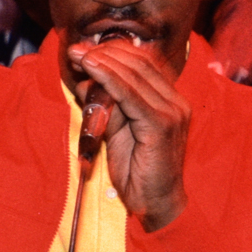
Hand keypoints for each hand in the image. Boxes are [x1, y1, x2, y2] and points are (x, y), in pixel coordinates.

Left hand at [70, 38, 188, 229]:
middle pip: (138, 64)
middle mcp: (175, 102)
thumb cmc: (135, 169)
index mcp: (169, 100)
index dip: (112, 51)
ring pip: (134, 75)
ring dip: (102, 61)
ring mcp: (172, 112)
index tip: (82, 48)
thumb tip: (85, 80)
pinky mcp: (162, 125)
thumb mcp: (114, 130)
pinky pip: (131, 95)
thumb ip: (104, 105)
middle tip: (75, 49)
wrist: (154, 202)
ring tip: (78, 55)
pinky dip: (109, 78)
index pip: (142, 63)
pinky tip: (92, 69)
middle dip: (103, 53)